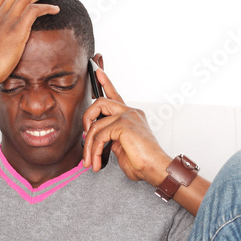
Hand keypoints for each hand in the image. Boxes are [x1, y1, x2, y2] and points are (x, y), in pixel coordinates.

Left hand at [81, 67, 170, 184]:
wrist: (155, 169)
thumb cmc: (142, 162)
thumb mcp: (121, 147)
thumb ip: (110, 138)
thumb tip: (95, 138)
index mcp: (131, 116)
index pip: (116, 96)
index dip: (106, 83)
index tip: (97, 72)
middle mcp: (130, 113)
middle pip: (100, 102)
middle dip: (87, 118)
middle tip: (85, 137)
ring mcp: (128, 117)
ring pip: (96, 124)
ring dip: (89, 146)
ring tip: (90, 161)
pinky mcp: (124, 125)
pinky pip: (99, 135)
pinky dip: (95, 151)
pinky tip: (97, 161)